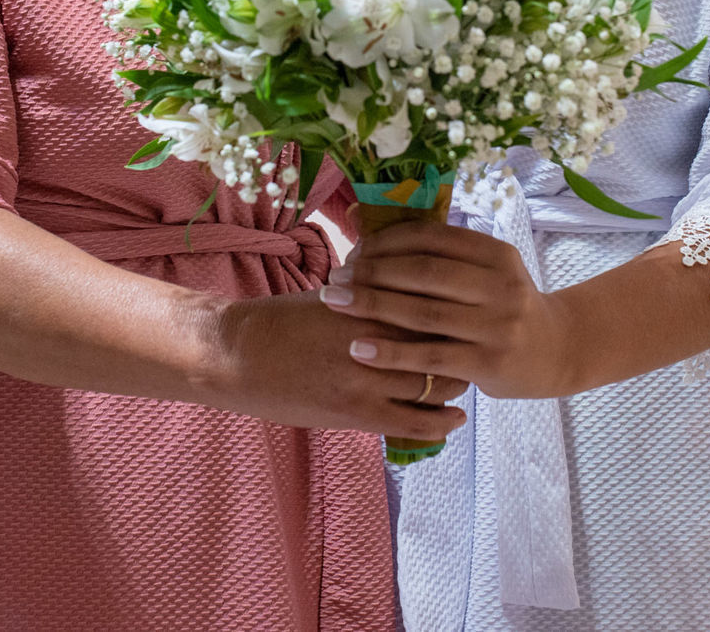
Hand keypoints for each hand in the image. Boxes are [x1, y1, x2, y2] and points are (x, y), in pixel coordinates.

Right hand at [205, 289, 468, 441]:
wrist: (238, 355)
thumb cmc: (283, 321)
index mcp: (370, 301)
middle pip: (443, 343)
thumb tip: (409, 287)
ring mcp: (368, 378)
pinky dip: (441, 422)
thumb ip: (374, 296)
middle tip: (472, 349)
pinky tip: (453, 420)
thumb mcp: (333, 295)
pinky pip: (415, 422)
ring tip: (462, 382)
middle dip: (461, 347)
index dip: (456, 312)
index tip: (466, 315)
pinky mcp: (357, 413)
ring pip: (436, 383)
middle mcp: (375, 337)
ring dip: (454, 384)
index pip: (433, 305)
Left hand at [321, 214, 576, 398]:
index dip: (386, 242)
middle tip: (335, 280)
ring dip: (372, 307)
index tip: (353, 252)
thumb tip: (362, 218)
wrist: (557, 351)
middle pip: (423, 272)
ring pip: (423, 313)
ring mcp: (497, 325)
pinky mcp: (489, 363)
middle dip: (372, 273)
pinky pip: (430, 357)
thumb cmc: (503, 306)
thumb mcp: (486, 271)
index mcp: (496, 254)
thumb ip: (439, 253)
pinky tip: (358, 349)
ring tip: (335, 306)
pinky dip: (390, 352)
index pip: (432, 238)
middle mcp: (501, 285)